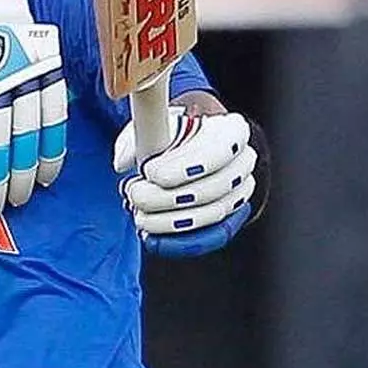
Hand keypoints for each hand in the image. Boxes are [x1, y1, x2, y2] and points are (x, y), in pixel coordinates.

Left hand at [113, 110, 257, 256]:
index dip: (186, 165)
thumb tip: (123, 161)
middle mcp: (243, 163)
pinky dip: (179, 242)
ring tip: (139, 215)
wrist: (191, 149)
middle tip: (135, 194)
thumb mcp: (155, 125)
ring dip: (170, 220)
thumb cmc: (172, 133)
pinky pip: (210, 238)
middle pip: (214, 187)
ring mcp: (240, 193)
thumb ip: (141, 136)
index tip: (150, 172)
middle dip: (168, 196)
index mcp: (232, 131)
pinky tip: (151, 238)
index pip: (221, 150)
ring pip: (212, 213)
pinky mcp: (229, 219)